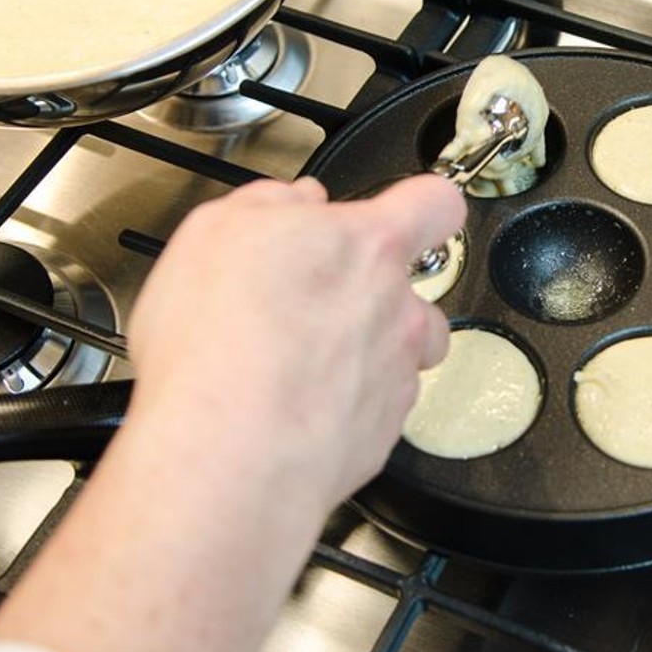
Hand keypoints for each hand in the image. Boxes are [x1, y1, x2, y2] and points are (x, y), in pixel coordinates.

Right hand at [123, 173, 464, 513]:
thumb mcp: (216, 231)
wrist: (228, 451)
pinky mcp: (383, 432)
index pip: (435, 203)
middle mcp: (398, 309)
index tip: (407, 212)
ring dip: (368, 355)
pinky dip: (345, 408)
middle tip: (315, 308)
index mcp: (367, 246)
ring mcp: (396, 374)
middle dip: (376, 297)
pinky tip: (294, 407)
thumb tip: (296, 200)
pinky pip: (376, 408)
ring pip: (403, 354)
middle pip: (416, 292)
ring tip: (305, 363)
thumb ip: (270, 203)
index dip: (424, 205)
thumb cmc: (220, 342)